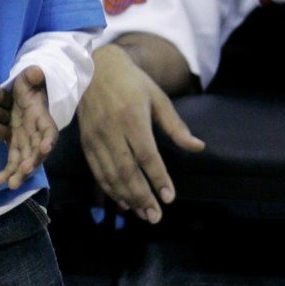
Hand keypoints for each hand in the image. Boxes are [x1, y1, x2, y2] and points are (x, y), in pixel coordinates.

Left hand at [0, 65, 56, 188]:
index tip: (45, 148)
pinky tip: (0, 179)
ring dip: (20, 173)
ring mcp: (27, 141)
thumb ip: (32, 76)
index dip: (49, 139)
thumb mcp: (29, 78)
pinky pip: (14, 160)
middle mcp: (37, 133)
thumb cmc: (28, 86)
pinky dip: (9, 171)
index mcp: (42, 117)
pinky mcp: (17, 145)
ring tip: (10, 183)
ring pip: (26, 160)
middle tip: (24, 171)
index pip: (49, 130)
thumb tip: (36, 71)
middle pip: (38, 151)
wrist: (24, 93)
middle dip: (33, 162)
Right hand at [77, 45, 203, 223]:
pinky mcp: (86, 142)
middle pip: (127, 171)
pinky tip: (122, 202)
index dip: (158, 179)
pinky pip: (96, 172)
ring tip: (142, 214)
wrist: (95, 68)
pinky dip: (109, 190)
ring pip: (110, 175)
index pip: (147, 156)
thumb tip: (198, 148)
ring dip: (126, 198)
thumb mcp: (158, 98)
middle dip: (142, 197)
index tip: (169, 197)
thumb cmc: (133, 83)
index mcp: (132, 118)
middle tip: (156, 217)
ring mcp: (95, 137)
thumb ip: (176, 126)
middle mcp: (111, 130)